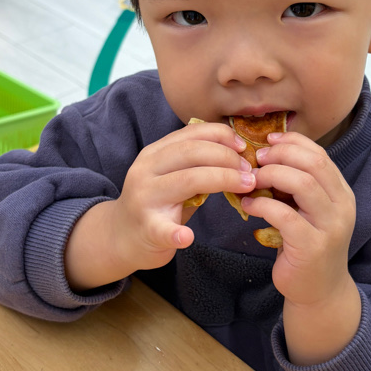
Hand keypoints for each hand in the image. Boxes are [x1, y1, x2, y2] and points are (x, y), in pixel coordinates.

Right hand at [65, 121, 254, 289]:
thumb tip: (239, 153)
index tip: (244, 147)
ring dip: (222, 180)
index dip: (221, 135)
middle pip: (192, 152)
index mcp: (154, 153)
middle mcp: (146, 170)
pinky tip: (188, 237)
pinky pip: (162, 228)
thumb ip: (196, 163)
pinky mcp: (145, 228)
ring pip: (186, 180)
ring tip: (245, 188)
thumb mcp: (172, 175)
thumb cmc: (157, 204)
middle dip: (227, 158)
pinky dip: (176, 233)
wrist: (121, 236)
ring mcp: (144, 199)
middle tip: (250, 173)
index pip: (190, 133)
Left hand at [241, 132, 360, 363]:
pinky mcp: (312, 246)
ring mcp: (330, 226)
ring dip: (271, 176)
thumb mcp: (310, 211)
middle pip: (313, 163)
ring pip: (303, 184)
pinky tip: (249, 206)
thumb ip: (298, 186)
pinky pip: (284, 215)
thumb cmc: (308, 245)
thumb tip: (266, 155)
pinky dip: (262, 205)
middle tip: (256, 159)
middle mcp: (342, 206)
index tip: (268, 141)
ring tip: (252, 181)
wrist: (319, 290)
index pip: (319, 154)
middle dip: (280, 155)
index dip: (292, 142)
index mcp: (341, 192)